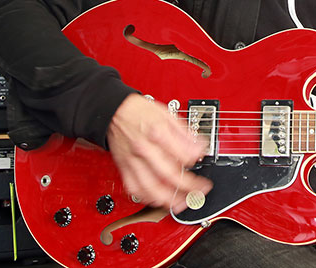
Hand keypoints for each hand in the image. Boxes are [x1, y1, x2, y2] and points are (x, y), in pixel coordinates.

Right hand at [106, 93, 211, 212]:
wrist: (114, 112)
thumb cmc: (140, 112)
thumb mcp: (168, 114)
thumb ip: (184, 133)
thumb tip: (200, 147)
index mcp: (158, 132)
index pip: (181, 153)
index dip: (195, 160)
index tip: (201, 161)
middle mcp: (145, 148)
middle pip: (169, 174)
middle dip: (188, 186)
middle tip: (200, 190)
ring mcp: (133, 160)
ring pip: (151, 187)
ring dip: (169, 199)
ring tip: (182, 203)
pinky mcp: (124, 168)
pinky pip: (135, 189)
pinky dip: (148, 198)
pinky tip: (159, 200)